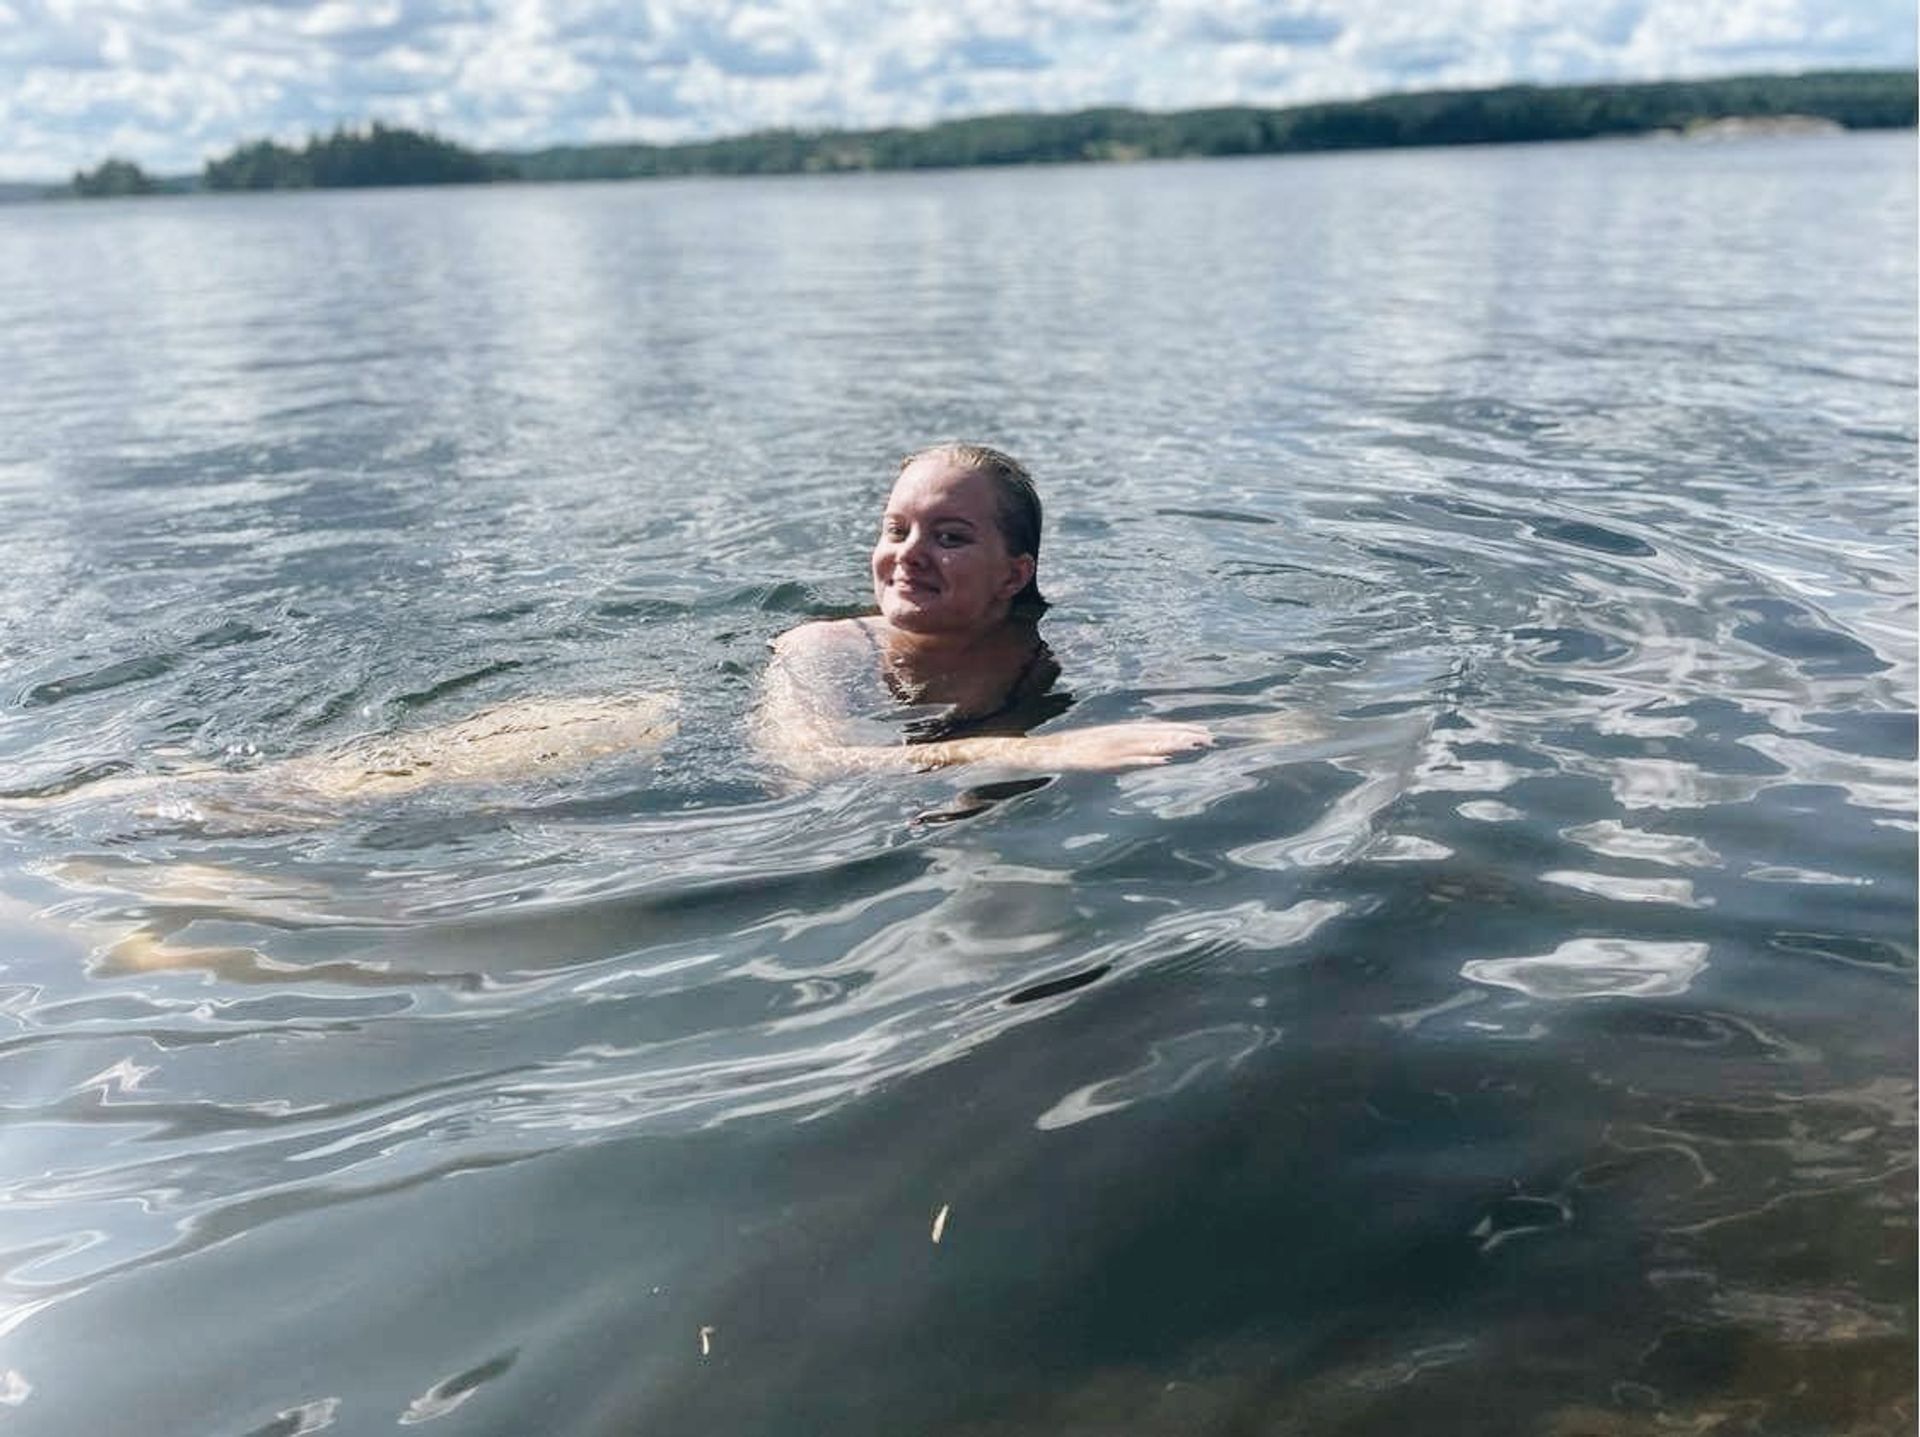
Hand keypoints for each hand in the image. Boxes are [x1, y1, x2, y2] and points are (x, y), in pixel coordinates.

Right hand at [1031, 721, 1212, 769]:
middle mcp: (1124, 735)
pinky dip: (1146, 760)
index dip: (1183, 729)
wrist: (1053, 751)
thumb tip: (1157, 754)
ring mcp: (1115, 747)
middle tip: (1211, 739)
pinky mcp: (1106, 760)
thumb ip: (1132, 749)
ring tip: (1194, 746)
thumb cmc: (1082, 751)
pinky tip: (1162, 761)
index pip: (1160, 728)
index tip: (1206, 732)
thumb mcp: (1111, 746)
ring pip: (1149, 745)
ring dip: (1172, 744)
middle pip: (1159, 734)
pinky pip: (1129, 760)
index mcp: (1126, 731)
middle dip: (1185, 735)